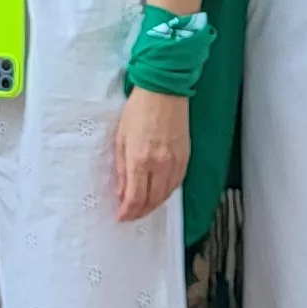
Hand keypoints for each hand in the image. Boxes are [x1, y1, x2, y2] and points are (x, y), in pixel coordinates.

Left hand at [110, 88, 190, 224]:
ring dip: (154, 205)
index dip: (128, 212)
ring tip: (144, 208)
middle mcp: (159, 164)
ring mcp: (175, 161)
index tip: (121, 216)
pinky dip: (167, 193)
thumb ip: (122, 168)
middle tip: (131, 215)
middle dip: (140, 212)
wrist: (164, 91)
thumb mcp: (121, 138)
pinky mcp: (185, 156)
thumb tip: (121, 191)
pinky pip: (177, 183)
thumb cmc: (139, 109)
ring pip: (166, 194)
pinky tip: (160, 193)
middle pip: (152, 200)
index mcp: (140, 160)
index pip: (135, 197)